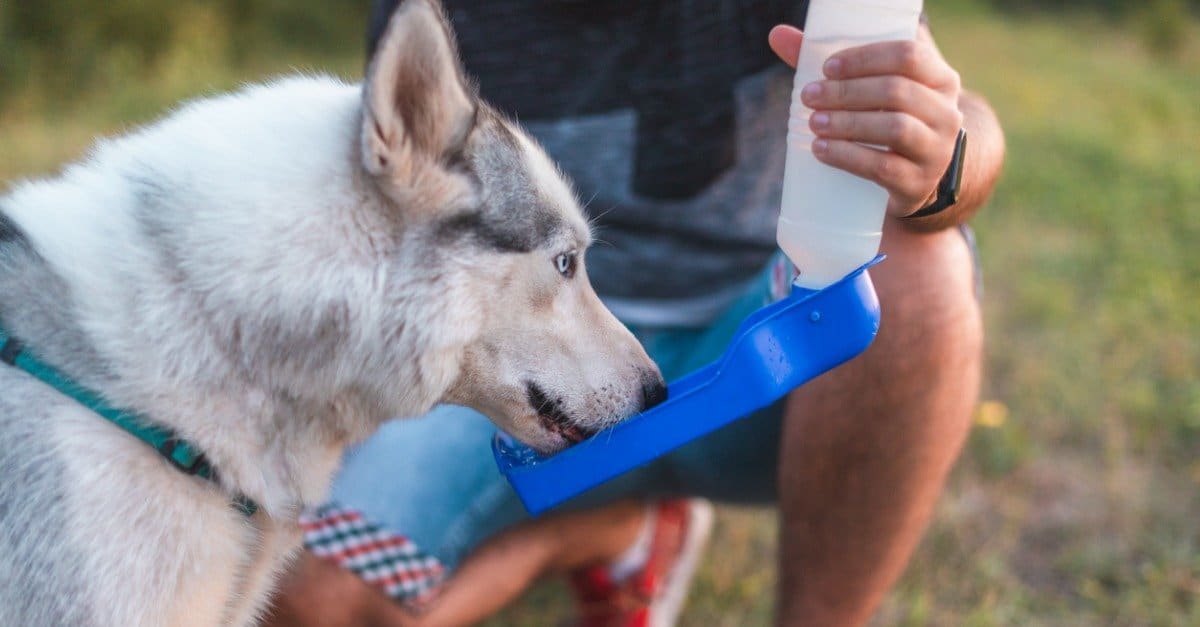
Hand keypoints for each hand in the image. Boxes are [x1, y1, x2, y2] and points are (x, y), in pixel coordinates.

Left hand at [768, 25, 963, 217]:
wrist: (916, 177)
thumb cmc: (890, 120)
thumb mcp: (876, 89)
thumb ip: (834, 64)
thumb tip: (778, 35)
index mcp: (940, 79)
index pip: (909, 55)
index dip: (865, 59)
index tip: (828, 68)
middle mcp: (946, 113)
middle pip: (896, 91)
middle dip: (847, 92)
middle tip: (809, 96)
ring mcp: (936, 150)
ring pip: (894, 128)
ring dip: (847, 123)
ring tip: (813, 122)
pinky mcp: (917, 183)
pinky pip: (883, 167)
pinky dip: (848, 156)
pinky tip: (822, 150)